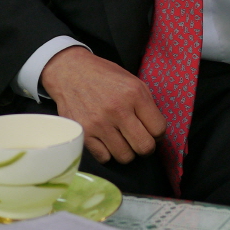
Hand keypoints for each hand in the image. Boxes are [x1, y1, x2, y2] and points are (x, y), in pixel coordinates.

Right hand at [40, 46, 165, 164]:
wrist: (70, 72)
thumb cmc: (104, 76)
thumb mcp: (131, 80)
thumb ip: (145, 104)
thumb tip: (156, 130)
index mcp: (134, 93)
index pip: (159, 128)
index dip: (158, 133)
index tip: (151, 131)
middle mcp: (118, 109)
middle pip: (144, 147)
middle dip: (145, 146)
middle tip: (139, 140)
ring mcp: (99, 123)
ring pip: (125, 156)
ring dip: (126, 151)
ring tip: (121, 139)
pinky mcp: (84, 133)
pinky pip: (104, 158)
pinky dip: (107, 152)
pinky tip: (106, 140)